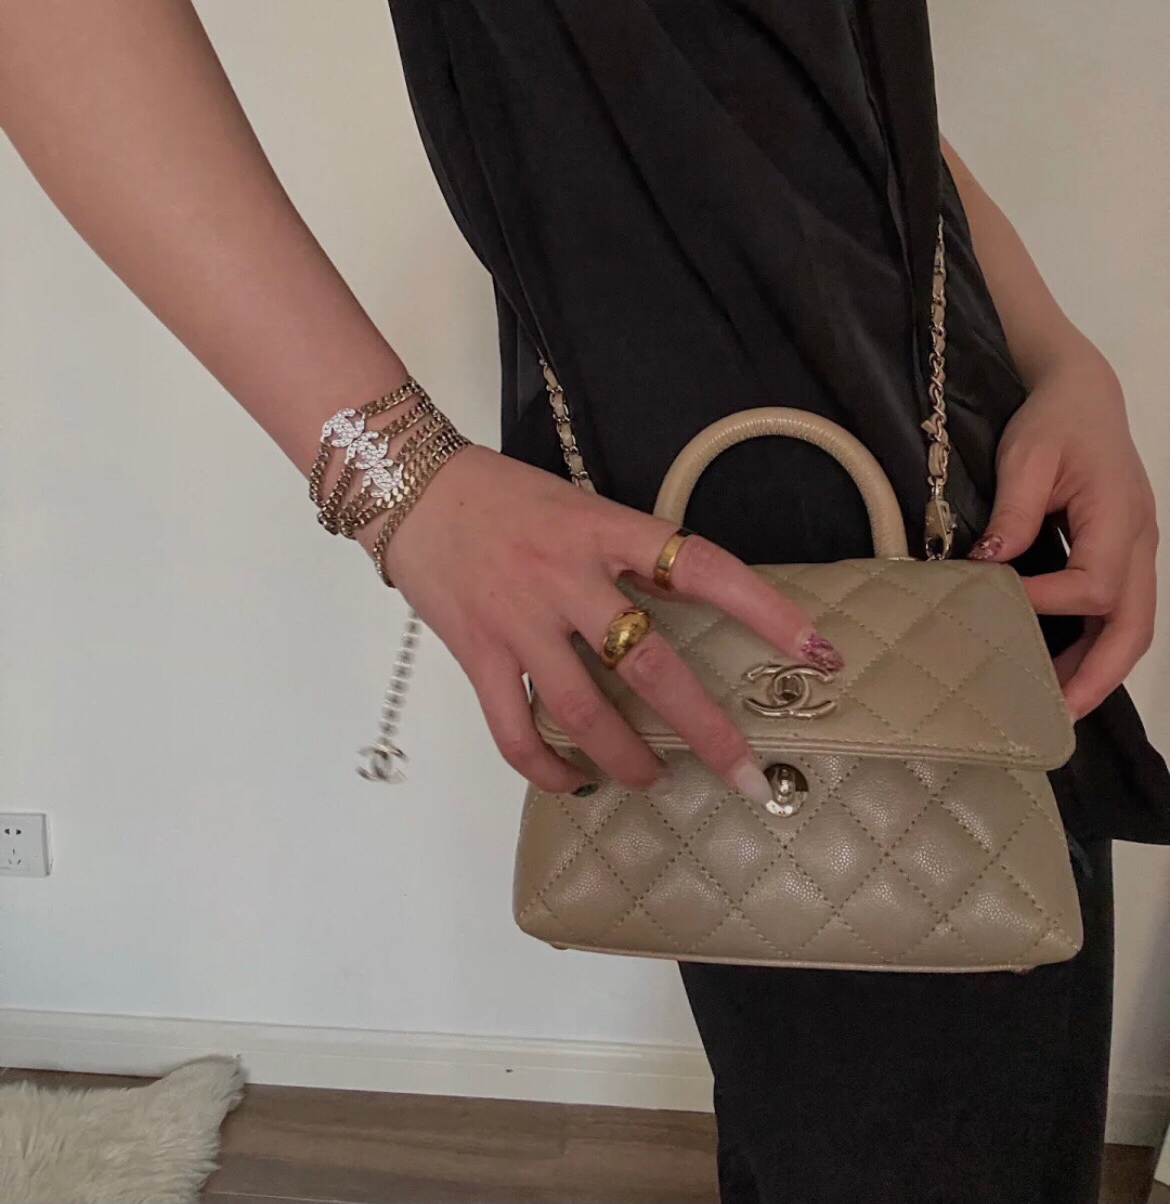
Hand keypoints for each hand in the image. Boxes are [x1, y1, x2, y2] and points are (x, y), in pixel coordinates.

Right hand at [359, 444, 843, 799]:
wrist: (412, 484)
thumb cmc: (505, 494)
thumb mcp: (583, 507)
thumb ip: (632, 557)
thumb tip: (689, 605)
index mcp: (607, 530)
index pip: (704, 568)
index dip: (766, 610)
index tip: (819, 651)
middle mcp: (569, 578)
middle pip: (651, 666)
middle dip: (706, 729)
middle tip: (745, 774)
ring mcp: (521, 621)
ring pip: (585, 712)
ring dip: (628, 761)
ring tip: (655, 781)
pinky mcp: (477, 653)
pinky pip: (515, 730)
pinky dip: (548, 769)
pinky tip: (574, 783)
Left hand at [969, 347, 1158, 718]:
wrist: (1082, 396)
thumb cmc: (1054, 420)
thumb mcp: (1026, 456)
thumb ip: (1013, 511)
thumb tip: (989, 564)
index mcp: (1119, 516)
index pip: (1094, 584)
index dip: (1047, 604)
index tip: (995, 605)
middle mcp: (1140, 542)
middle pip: (1133, 626)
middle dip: (1098, 675)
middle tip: (1054, 713)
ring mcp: (1138, 552)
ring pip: (1132, 628)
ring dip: (1097, 671)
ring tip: (1051, 706)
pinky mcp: (1124, 556)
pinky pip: (1119, 613)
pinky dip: (1095, 648)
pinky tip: (1056, 669)